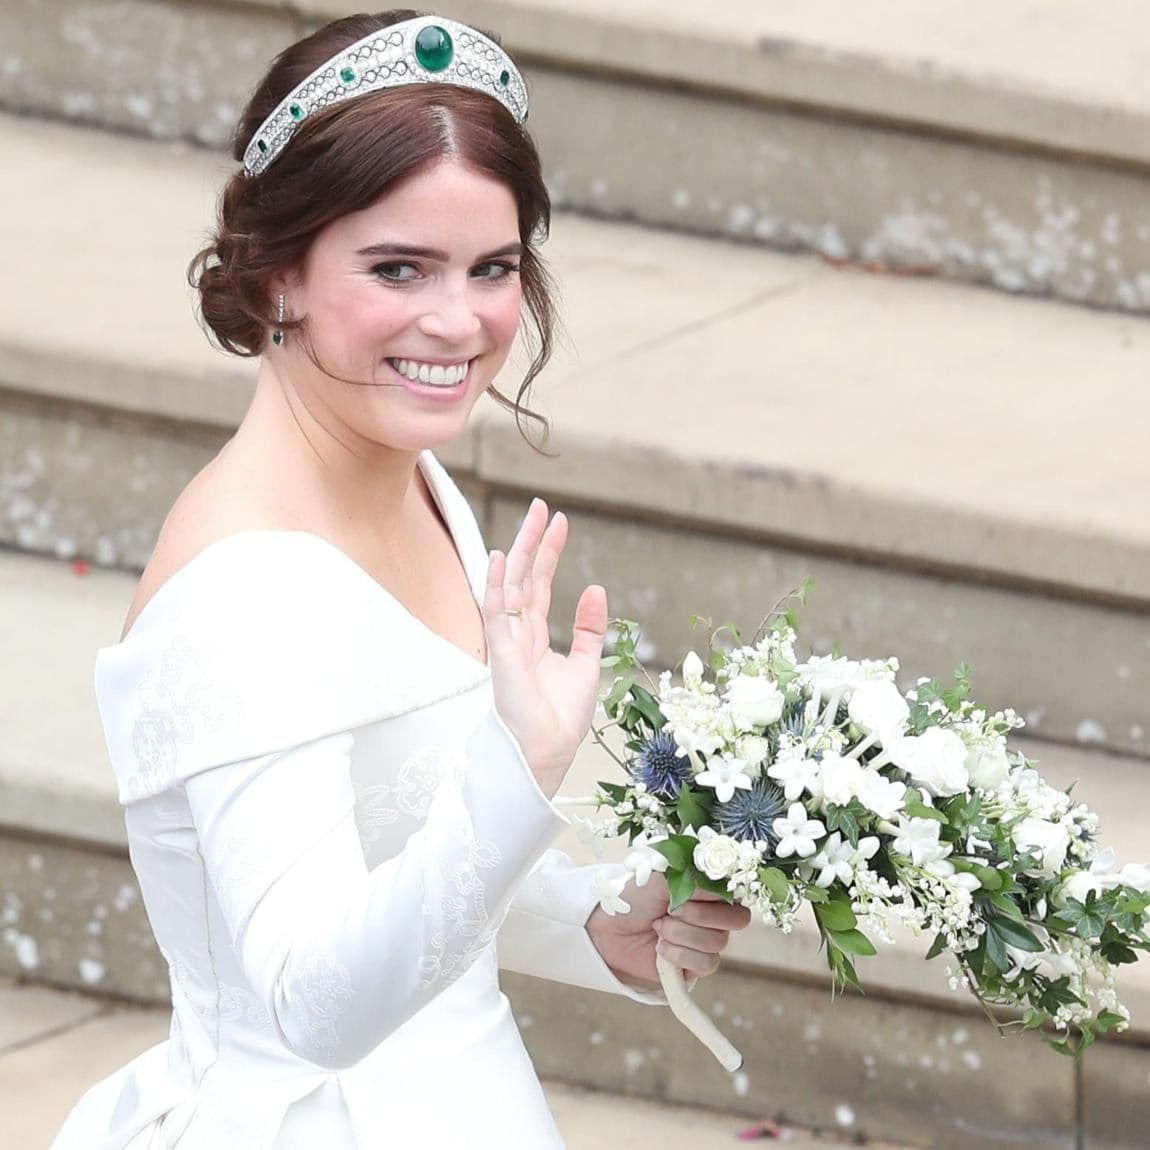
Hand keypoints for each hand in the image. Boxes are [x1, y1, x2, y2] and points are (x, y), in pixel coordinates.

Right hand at [484, 498, 606, 795]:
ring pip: (511, 586)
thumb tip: (595, 588)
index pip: (540, 584)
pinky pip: (496, 613)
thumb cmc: (562, 716)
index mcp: (535, 636)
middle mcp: (518, 633)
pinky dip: (496, 585)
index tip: (560, 522)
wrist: (550, 750)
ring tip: (533, 517)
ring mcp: (508, 641)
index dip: (549, 553)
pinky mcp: (503, 654)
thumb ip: (588, 628)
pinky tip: (499, 558)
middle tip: (542, 505)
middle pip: (524, 577)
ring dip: (520, 550)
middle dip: (534, 541)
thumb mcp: (586, 664)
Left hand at [586, 874, 751, 987]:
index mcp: (710, 889)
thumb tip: (717, 881)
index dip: (714, 895)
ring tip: (658, 928)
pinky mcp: (695, 966)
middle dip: (698, 916)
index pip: (737, 893)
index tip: (686, 893)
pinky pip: (706, 964)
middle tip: (670, 911)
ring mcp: (706, 941)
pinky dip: (679, 955)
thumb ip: (694, 877)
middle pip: (737, 920)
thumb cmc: (635, 895)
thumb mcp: (662, 876)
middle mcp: (714, 915)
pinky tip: (660, 948)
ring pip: (718, 943)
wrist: (609, 926)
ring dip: (681, 935)